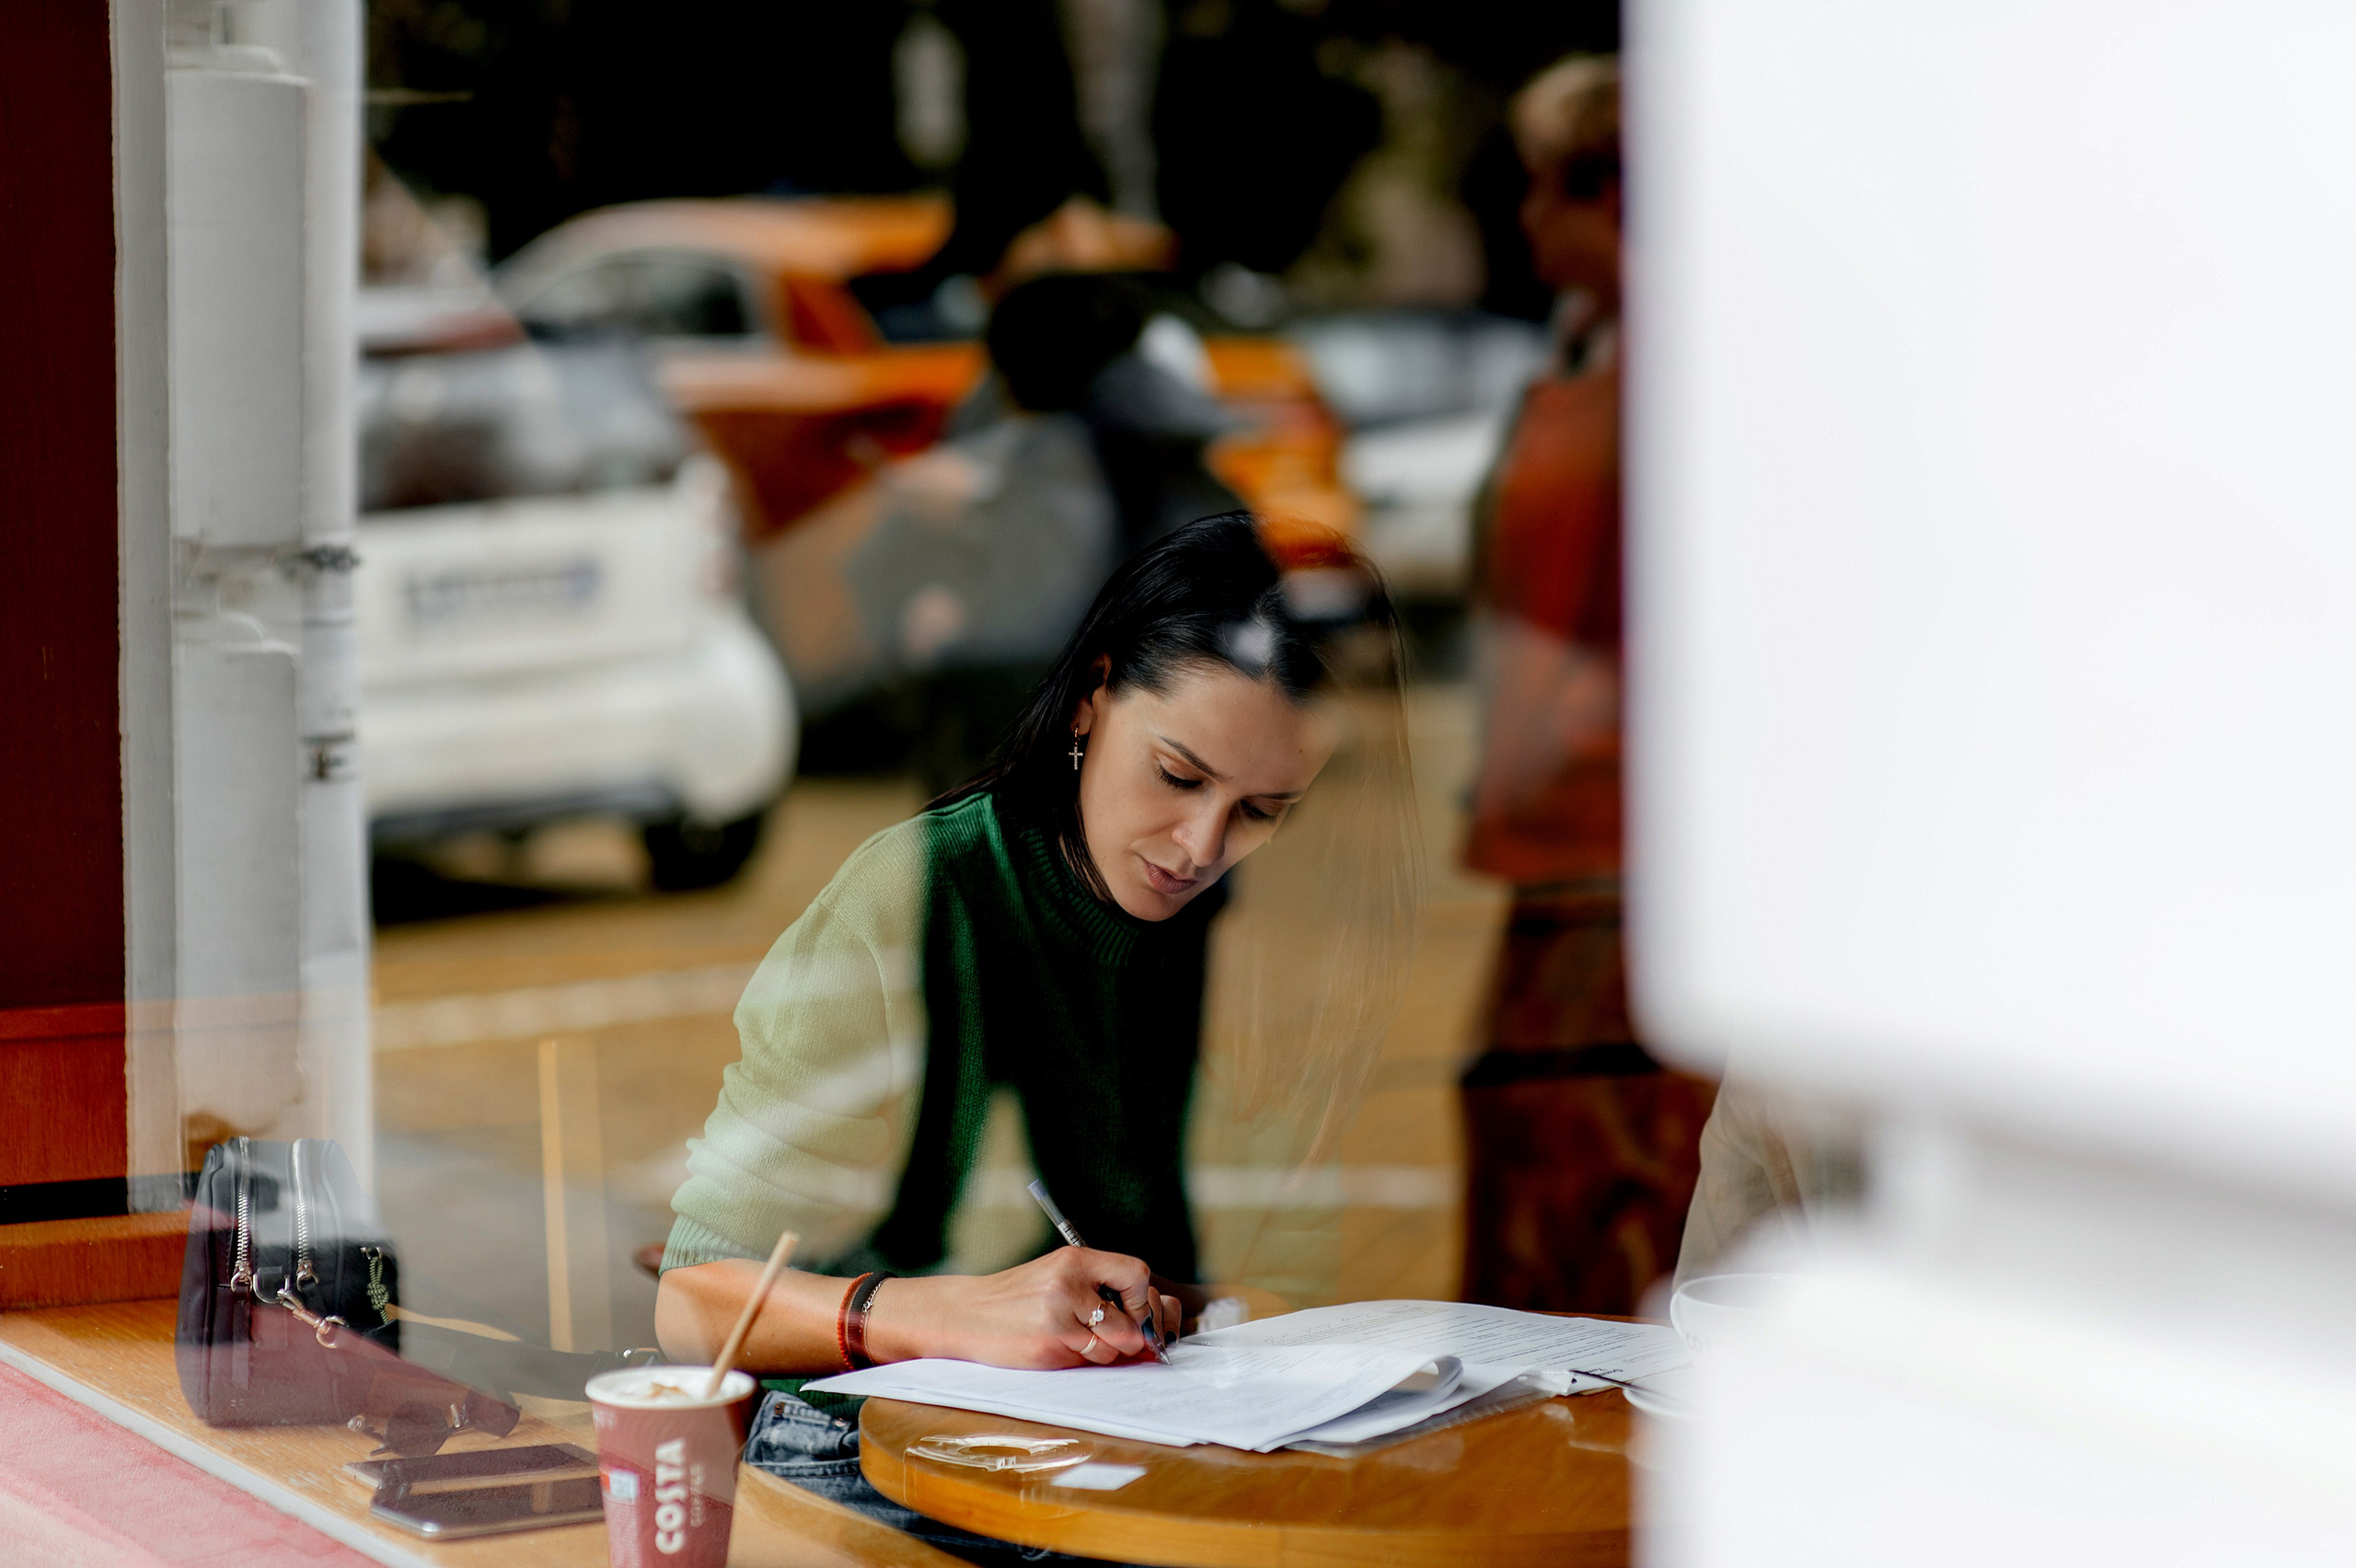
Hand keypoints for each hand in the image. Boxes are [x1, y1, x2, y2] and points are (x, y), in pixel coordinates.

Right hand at [863, 1250, 1183, 1369]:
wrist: (966, 1314)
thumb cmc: (1017, 1299)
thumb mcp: (1058, 1277)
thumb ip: (1100, 1292)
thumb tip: (1151, 1327)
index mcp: (1075, 1259)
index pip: (1137, 1273)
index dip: (1143, 1300)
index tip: (1133, 1312)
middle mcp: (1069, 1282)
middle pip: (1133, 1316)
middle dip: (1132, 1334)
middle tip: (1117, 1338)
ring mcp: (1059, 1315)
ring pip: (1114, 1345)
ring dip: (1105, 1352)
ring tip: (1076, 1340)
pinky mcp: (1050, 1344)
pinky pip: (1090, 1360)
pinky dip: (1084, 1360)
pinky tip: (1061, 1349)